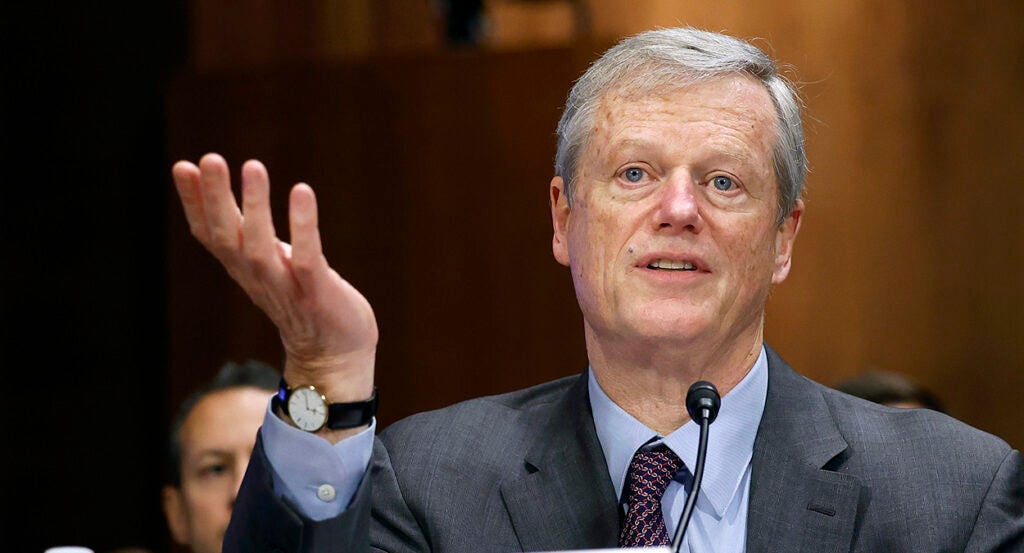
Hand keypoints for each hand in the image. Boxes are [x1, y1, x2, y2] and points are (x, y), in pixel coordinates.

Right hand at [172, 154, 376, 410]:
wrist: (333, 356)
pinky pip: (307, 259)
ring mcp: (287, 287)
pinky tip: (301, 191)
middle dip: (215, 198)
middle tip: (210, 159)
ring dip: (255, 207)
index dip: (194, 203)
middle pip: (227, 236)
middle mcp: (257, 276)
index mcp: (243, 268)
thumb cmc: (301, 300)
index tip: (183, 166)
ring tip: (252, 166)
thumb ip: (247, 233)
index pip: (209, 234)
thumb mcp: (268, 263)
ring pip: (260, 247)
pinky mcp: (317, 293)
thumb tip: (224, 196)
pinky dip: (303, 226)